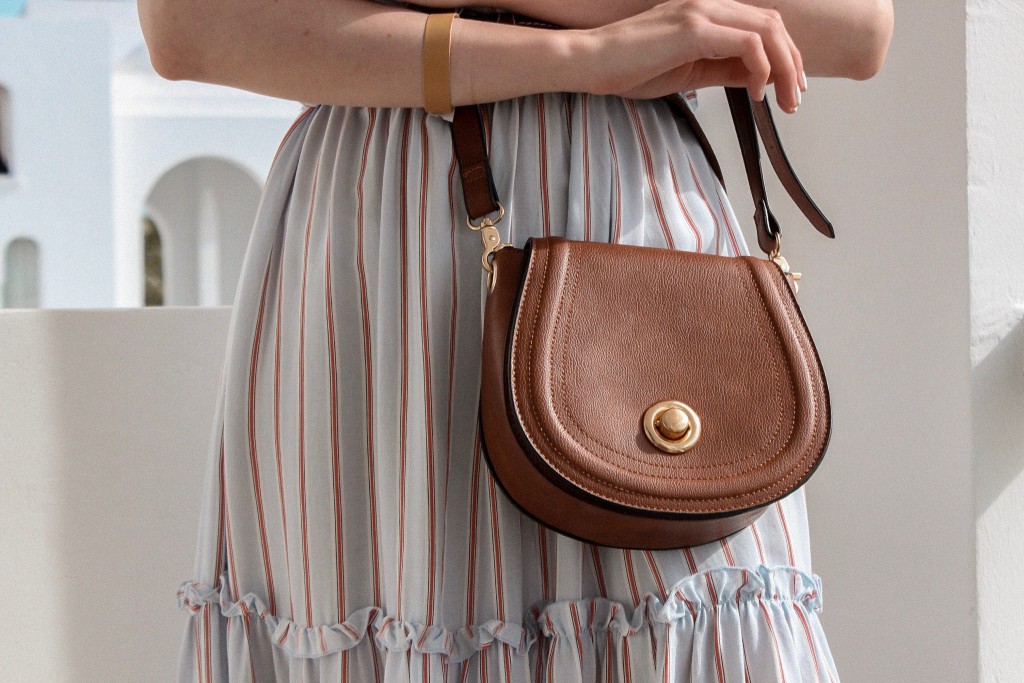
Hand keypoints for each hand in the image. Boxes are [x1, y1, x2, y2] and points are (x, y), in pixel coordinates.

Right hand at [580, 0, 805, 111]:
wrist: (591, 62)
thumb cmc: (628, 68)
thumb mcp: (688, 73)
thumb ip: (722, 69)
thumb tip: (755, 78)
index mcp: (707, 13)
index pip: (762, 25)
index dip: (785, 56)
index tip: (788, 89)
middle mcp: (709, 5)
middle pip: (773, 24)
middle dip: (793, 63)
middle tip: (795, 98)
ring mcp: (702, 13)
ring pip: (768, 31)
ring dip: (784, 67)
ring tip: (784, 100)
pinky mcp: (694, 29)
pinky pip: (747, 44)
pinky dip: (761, 68)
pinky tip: (755, 92)